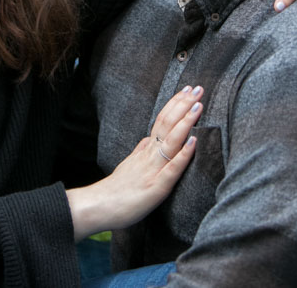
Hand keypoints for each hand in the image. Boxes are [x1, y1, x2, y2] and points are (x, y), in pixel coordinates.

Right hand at [66, 86, 202, 240]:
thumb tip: (148, 139)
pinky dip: (184, 154)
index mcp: (145, 151)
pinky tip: (194, 142)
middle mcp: (149, 155)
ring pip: (171, 141)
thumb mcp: (128, 165)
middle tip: (197, 88)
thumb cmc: (115, 190)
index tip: (187, 90)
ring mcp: (153, 170)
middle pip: (167, 124)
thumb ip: (139, 152)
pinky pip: (172, 169)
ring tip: (198, 105)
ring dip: (185, 122)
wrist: (98, 207)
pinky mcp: (156, 187)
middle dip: (184, 105)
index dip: (175, 105)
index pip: (161, 121)